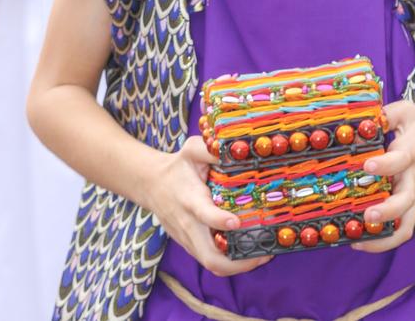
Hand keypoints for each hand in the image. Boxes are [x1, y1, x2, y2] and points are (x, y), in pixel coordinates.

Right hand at [147, 136, 271, 275]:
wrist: (151, 184)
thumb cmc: (178, 166)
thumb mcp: (192, 149)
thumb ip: (211, 149)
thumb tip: (238, 150)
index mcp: (190, 199)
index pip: (203, 214)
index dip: (219, 220)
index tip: (237, 221)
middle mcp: (188, 224)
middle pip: (209, 257)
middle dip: (238, 263)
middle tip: (264, 253)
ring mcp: (188, 239)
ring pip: (211, 264)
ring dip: (238, 266)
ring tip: (262, 255)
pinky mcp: (189, 245)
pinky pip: (208, 260)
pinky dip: (229, 262)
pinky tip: (248, 253)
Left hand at [352, 100, 414, 252]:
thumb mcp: (408, 113)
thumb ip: (384, 113)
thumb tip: (358, 119)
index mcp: (412, 153)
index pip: (399, 160)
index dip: (384, 164)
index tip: (367, 165)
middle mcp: (414, 180)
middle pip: (404, 201)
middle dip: (386, 210)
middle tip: (367, 214)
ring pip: (405, 225)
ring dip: (383, 235)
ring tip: (358, 238)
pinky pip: (402, 232)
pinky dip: (383, 242)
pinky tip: (360, 243)